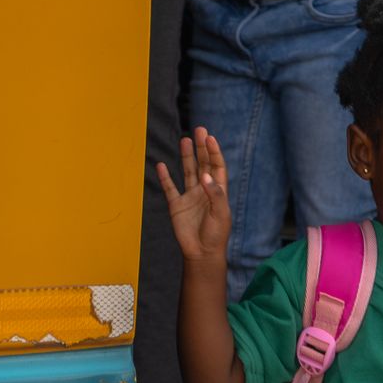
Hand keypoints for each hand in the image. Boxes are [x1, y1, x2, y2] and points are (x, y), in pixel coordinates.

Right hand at [156, 127, 230, 261]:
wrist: (202, 253)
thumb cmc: (216, 235)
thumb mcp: (220, 215)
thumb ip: (215, 195)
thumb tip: (206, 176)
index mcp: (218, 192)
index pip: (217, 167)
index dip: (214, 152)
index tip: (210, 138)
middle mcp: (204, 191)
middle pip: (203, 165)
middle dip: (202, 148)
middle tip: (199, 130)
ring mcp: (190, 197)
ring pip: (188, 172)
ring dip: (186, 156)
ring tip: (185, 140)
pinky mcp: (177, 205)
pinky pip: (170, 188)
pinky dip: (165, 177)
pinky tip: (161, 165)